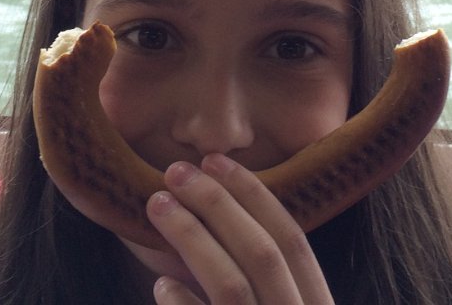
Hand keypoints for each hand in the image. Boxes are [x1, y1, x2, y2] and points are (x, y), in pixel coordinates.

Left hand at [145, 154, 335, 304]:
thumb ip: (271, 282)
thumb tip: (221, 217)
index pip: (292, 240)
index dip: (254, 195)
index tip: (214, 161)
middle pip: (263, 253)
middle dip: (217, 204)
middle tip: (176, 172)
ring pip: (231, 285)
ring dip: (191, 237)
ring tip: (158, 206)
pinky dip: (181, 301)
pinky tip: (163, 284)